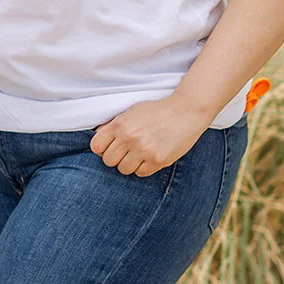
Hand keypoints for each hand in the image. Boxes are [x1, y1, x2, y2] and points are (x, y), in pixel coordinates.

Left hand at [90, 98, 210, 176]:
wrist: (186, 111)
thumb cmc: (158, 111)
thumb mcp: (132, 111)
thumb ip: (115, 124)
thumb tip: (99, 136)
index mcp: (120, 124)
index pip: (96, 146)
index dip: (102, 148)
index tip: (110, 147)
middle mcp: (129, 138)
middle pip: (108, 161)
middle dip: (116, 157)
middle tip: (126, 152)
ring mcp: (144, 150)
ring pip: (123, 169)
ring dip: (129, 164)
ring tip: (139, 154)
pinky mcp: (158, 160)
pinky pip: (141, 173)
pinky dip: (144, 167)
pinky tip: (150, 157)